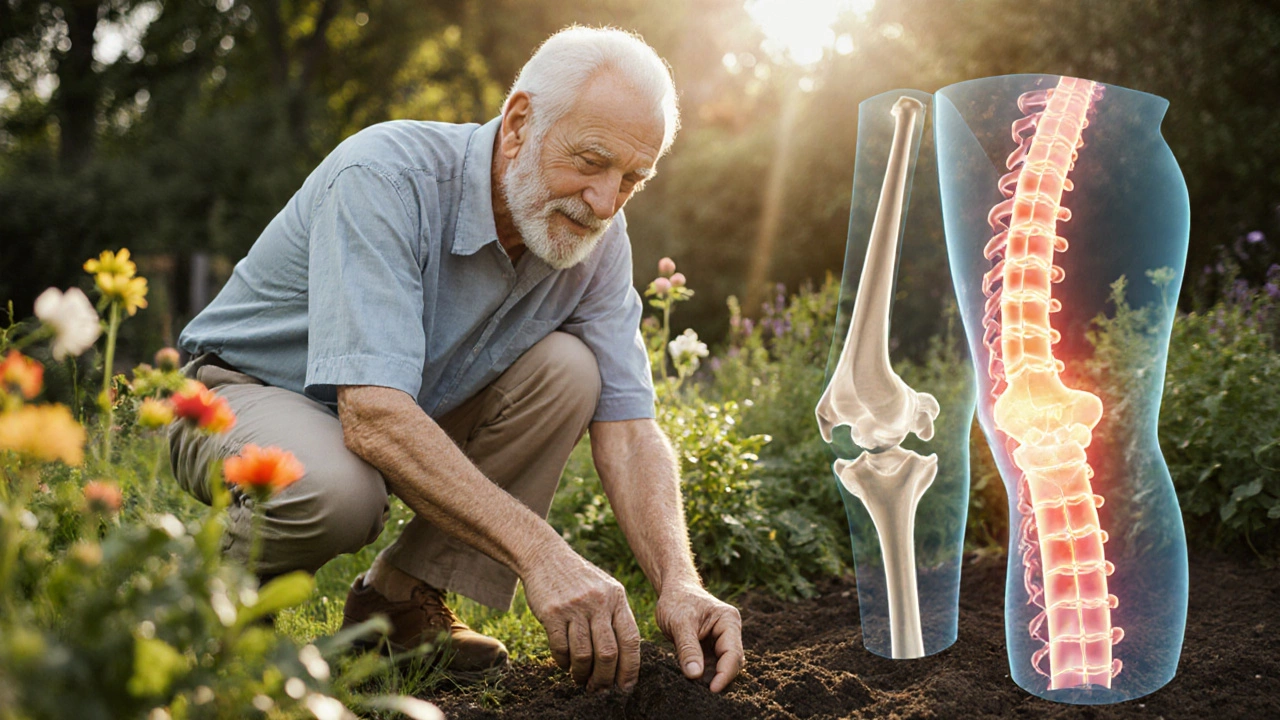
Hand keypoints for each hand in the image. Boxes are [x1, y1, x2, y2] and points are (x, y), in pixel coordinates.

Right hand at [521, 542, 641, 692]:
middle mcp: (598, 602)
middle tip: (600, 689)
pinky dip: (563, 662)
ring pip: (584, 654)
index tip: (626, 686)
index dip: (630, 668)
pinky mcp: (552, 612)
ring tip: (581, 680)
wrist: (546, 557)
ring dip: (582, 674)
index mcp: (617, 598)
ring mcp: (575, 607)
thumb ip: (616, 616)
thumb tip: (624, 658)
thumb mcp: (605, 589)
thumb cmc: (579, 579)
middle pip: (608, 652)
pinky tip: (565, 665)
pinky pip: (560, 648)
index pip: (631, 639)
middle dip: (605, 678)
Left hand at [655, 581, 743, 692]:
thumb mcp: (679, 623)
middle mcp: (729, 632)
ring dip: (710, 678)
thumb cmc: (677, 601)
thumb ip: (687, 649)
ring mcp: (721, 641)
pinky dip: (703, 674)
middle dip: (718, 678)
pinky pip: (711, 665)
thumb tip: (695, 675)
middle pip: (731, 663)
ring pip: (721, 667)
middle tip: (701, 692)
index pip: (733, 654)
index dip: (725, 674)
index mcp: (728, 622)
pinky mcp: (711, 648)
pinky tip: (692, 680)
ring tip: (694, 687)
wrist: (672, 591)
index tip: (712, 690)